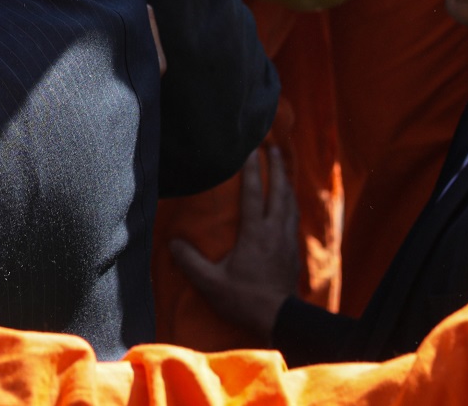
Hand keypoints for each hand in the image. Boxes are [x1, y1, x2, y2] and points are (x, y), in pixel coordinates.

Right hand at [167, 148, 298, 339]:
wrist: (279, 318)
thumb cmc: (244, 299)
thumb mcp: (211, 283)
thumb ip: (190, 262)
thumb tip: (172, 244)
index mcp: (256, 233)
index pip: (254, 193)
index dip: (252, 170)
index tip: (250, 150)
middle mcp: (276, 231)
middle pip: (280, 191)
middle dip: (277, 167)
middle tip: (272, 148)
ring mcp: (288, 241)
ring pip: (291, 204)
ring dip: (287, 183)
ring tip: (283, 169)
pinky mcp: (295, 252)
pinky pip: (295, 219)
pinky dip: (292, 204)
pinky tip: (289, 205)